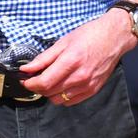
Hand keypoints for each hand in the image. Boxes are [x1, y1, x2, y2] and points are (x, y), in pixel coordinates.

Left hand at [20, 9, 137, 105]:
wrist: (114, 38)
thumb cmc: (88, 36)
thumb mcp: (62, 42)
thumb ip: (44, 58)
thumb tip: (27, 68)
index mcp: (70, 62)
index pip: (44, 82)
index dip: (30, 83)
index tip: (23, 79)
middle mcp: (80, 77)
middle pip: (50, 92)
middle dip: (37, 87)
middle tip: (33, 78)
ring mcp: (88, 86)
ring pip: (59, 99)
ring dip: (49, 93)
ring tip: (47, 80)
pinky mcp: (93, 90)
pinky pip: (71, 101)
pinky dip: (61, 96)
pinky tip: (60, 84)